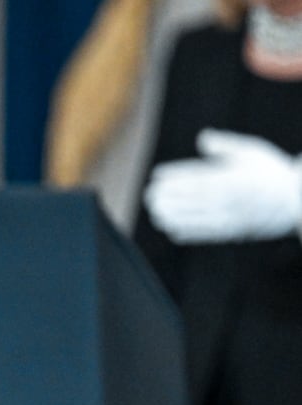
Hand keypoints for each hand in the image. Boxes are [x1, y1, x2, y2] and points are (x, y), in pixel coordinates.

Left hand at [144, 129, 301, 242]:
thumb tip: (201, 138)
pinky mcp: (233, 231)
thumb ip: (226, 146)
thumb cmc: (271, 172)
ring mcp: (231, 218)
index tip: (157, 177)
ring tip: (155, 213)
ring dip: (173, 217)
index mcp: (234, 179)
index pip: (197, 178)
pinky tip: (171, 231)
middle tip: (149, 196)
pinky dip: (188, 234)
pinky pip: (207, 235)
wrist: (295, 200)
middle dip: (168, 198)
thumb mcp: (252, 152)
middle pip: (192, 200)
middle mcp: (230, 200)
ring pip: (196, 219)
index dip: (174, 178)